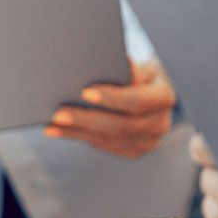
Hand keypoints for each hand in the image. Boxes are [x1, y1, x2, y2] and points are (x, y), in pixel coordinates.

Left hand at [45, 58, 175, 158]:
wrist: (153, 93)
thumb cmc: (142, 74)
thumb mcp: (140, 66)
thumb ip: (129, 69)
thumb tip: (109, 65)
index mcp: (164, 97)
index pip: (138, 101)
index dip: (112, 98)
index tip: (85, 92)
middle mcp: (161, 124)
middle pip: (120, 125)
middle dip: (87, 119)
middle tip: (59, 113)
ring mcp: (149, 142)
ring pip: (109, 139)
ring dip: (77, 131)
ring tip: (52, 124)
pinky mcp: (134, 151)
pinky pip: (104, 146)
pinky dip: (80, 137)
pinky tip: (60, 130)